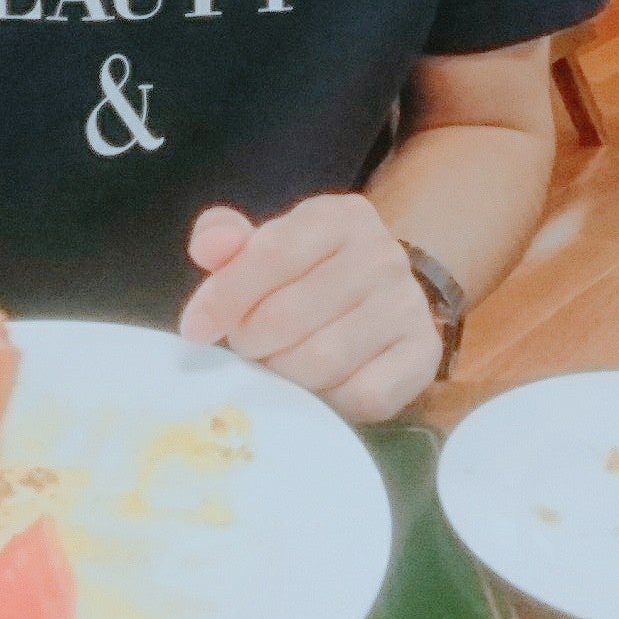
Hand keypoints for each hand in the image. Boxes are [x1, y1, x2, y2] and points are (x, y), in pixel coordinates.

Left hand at [178, 197, 444, 423]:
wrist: (386, 296)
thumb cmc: (312, 271)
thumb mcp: (270, 242)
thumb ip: (227, 238)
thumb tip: (206, 249)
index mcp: (339, 217)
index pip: (272, 255)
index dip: (225, 296)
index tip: (195, 329)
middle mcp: (381, 255)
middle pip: (289, 315)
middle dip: (251, 341)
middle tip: (245, 348)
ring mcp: (408, 306)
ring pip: (322, 360)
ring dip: (283, 373)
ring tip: (276, 365)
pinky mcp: (423, 356)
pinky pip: (362, 395)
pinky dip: (327, 401)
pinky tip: (315, 388)